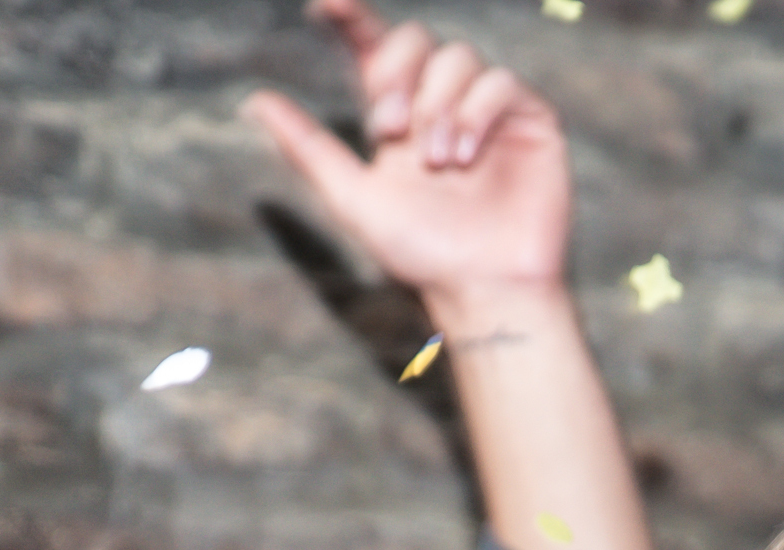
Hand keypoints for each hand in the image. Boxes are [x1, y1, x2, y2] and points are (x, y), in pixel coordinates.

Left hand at [245, 0, 571, 312]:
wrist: (483, 288)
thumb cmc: (422, 254)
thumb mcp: (353, 198)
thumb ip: (308, 147)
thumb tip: (254, 101)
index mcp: (398, 114)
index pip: (373, 49)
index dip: (350, 17)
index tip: (326, 4)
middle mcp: (441, 102)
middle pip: (415, 40)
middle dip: (398, 77)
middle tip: (390, 131)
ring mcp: (486, 108)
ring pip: (457, 58)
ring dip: (438, 107)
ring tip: (438, 162)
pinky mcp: (529, 119)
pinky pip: (500, 82)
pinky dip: (476, 111)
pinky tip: (463, 154)